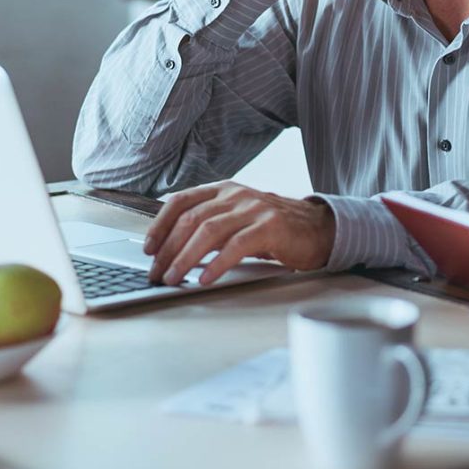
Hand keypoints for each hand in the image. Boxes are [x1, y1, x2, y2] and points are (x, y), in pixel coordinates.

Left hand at [143, 182, 335, 283]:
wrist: (320, 229)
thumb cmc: (276, 228)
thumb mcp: (239, 218)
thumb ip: (212, 225)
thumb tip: (174, 250)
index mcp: (224, 190)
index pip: (181, 201)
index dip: (159, 225)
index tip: (148, 248)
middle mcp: (236, 195)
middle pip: (190, 219)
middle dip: (168, 249)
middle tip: (156, 272)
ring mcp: (254, 209)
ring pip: (208, 231)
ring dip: (185, 258)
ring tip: (174, 277)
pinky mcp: (270, 227)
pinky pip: (236, 246)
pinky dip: (216, 263)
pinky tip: (205, 278)